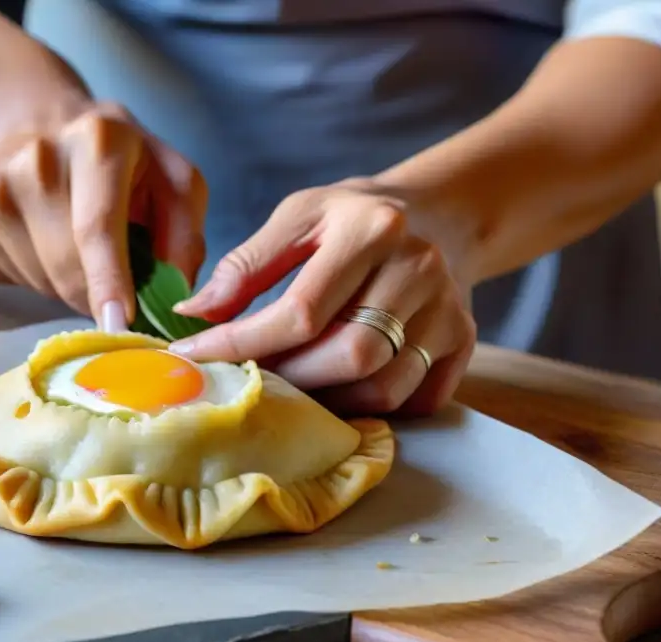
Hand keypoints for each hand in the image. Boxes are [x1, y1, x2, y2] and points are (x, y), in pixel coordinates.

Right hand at [0, 98, 207, 329]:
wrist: (36, 124)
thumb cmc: (120, 167)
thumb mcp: (171, 182)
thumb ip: (185, 236)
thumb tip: (176, 294)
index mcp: (99, 139)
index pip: (98, 226)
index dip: (108, 281)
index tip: (115, 324)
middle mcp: (37, 155)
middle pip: (68, 267)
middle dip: (95, 291)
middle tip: (108, 275)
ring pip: (39, 278)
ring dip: (62, 282)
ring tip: (66, 242)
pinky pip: (2, 276)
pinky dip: (26, 274)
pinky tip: (32, 239)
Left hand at [168, 180, 476, 415]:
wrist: (437, 213)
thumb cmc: (353, 217)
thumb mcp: (299, 216)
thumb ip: (246, 265)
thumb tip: (195, 312)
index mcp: (372, 228)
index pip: (300, 310)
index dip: (242, 344)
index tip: (194, 356)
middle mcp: (419, 268)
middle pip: (350, 356)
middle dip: (291, 379)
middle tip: (252, 379)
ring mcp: (449, 308)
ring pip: (384, 387)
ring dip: (329, 401)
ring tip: (294, 385)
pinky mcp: (465, 339)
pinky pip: (417, 400)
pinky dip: (373, 408)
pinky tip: (341, 391)